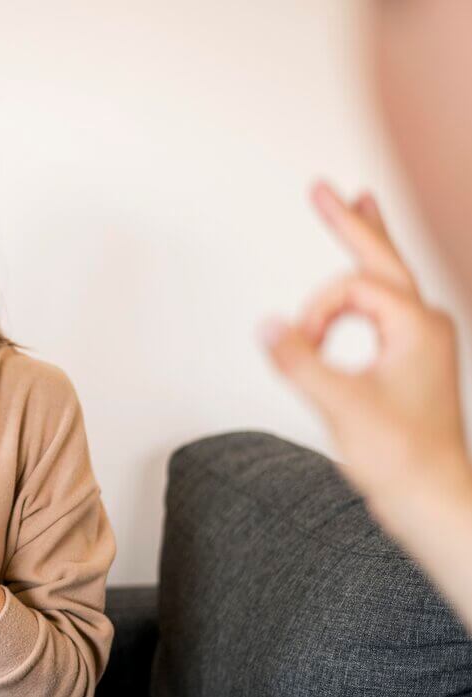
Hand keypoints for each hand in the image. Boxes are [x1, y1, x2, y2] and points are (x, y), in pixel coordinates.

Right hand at [261, 182, 471, 507]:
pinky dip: (359, 292)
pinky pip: (382, 308)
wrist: (434, 501)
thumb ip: (301, 362)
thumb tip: (269, 325)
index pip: (352, 290)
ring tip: (352, 208)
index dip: (316, 312)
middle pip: (383, 258)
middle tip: (323, 188)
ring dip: (364, 246)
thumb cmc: (403, 460)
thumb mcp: (343, 407)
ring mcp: (419, 343)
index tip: (299, 346)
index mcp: (417, 326)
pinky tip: (351, 289)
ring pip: (387, 278)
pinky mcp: (409, 361)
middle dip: (351, 222)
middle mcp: (425, 326)